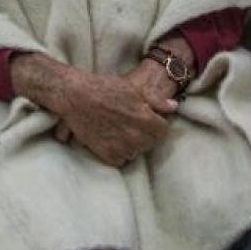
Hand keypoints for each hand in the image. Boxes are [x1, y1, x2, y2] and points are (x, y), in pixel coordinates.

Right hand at [51, 69, 173, 166]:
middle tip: (131, 123)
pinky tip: (111, 140)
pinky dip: (118, 153)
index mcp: (146, 120)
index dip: (155, 123)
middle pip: (150, 143)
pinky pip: (121, 160)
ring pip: (136, 152)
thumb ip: (156, 101)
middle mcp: (136, 137)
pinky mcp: (107, 154)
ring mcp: (122, 148)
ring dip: (132, 144)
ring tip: (120, 131)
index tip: (146, 118)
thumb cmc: (105, 88)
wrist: (77, 97)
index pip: (162, 131)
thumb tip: (174, 107)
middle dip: (145, 134)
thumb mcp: (134, 90)